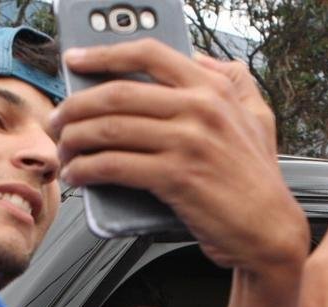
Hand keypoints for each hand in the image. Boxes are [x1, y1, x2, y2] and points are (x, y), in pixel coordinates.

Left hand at [52, 40, 308, 272]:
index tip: (75, 60)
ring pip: (110, 129)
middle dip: (76, 105)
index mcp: (213, 88)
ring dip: (75, 139)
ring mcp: (188, 142)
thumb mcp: (259, 118)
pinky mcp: (177, 177)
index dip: (103, 54)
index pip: (149, 54)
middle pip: (118, 93)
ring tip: (63, 150)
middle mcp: (201, 108)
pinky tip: (78, 175)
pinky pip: (116, 166)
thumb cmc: (258, 180)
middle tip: (57, 118)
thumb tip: (202, 58)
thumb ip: (235, 82)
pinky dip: (87, 170)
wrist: (270, 231)